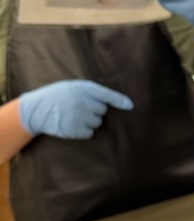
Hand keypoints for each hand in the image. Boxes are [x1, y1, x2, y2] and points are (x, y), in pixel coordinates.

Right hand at [18, 80, 132, 138]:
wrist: (36, 110)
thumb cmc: (56, 97)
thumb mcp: (72, 87)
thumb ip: (89, 92)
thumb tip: (108, 104)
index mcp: (84, 89)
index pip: (107, 95)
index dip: (120, 101)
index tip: (131, 106)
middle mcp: (84, 102)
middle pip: (102, 111)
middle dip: (94, 111)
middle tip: (79, 108)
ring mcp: (79, 116)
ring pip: (97, 123)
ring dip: (89, 121)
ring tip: (74, 116)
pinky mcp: (75, 129)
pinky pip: (89, 133)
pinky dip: (84, 131)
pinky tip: (72, 124)